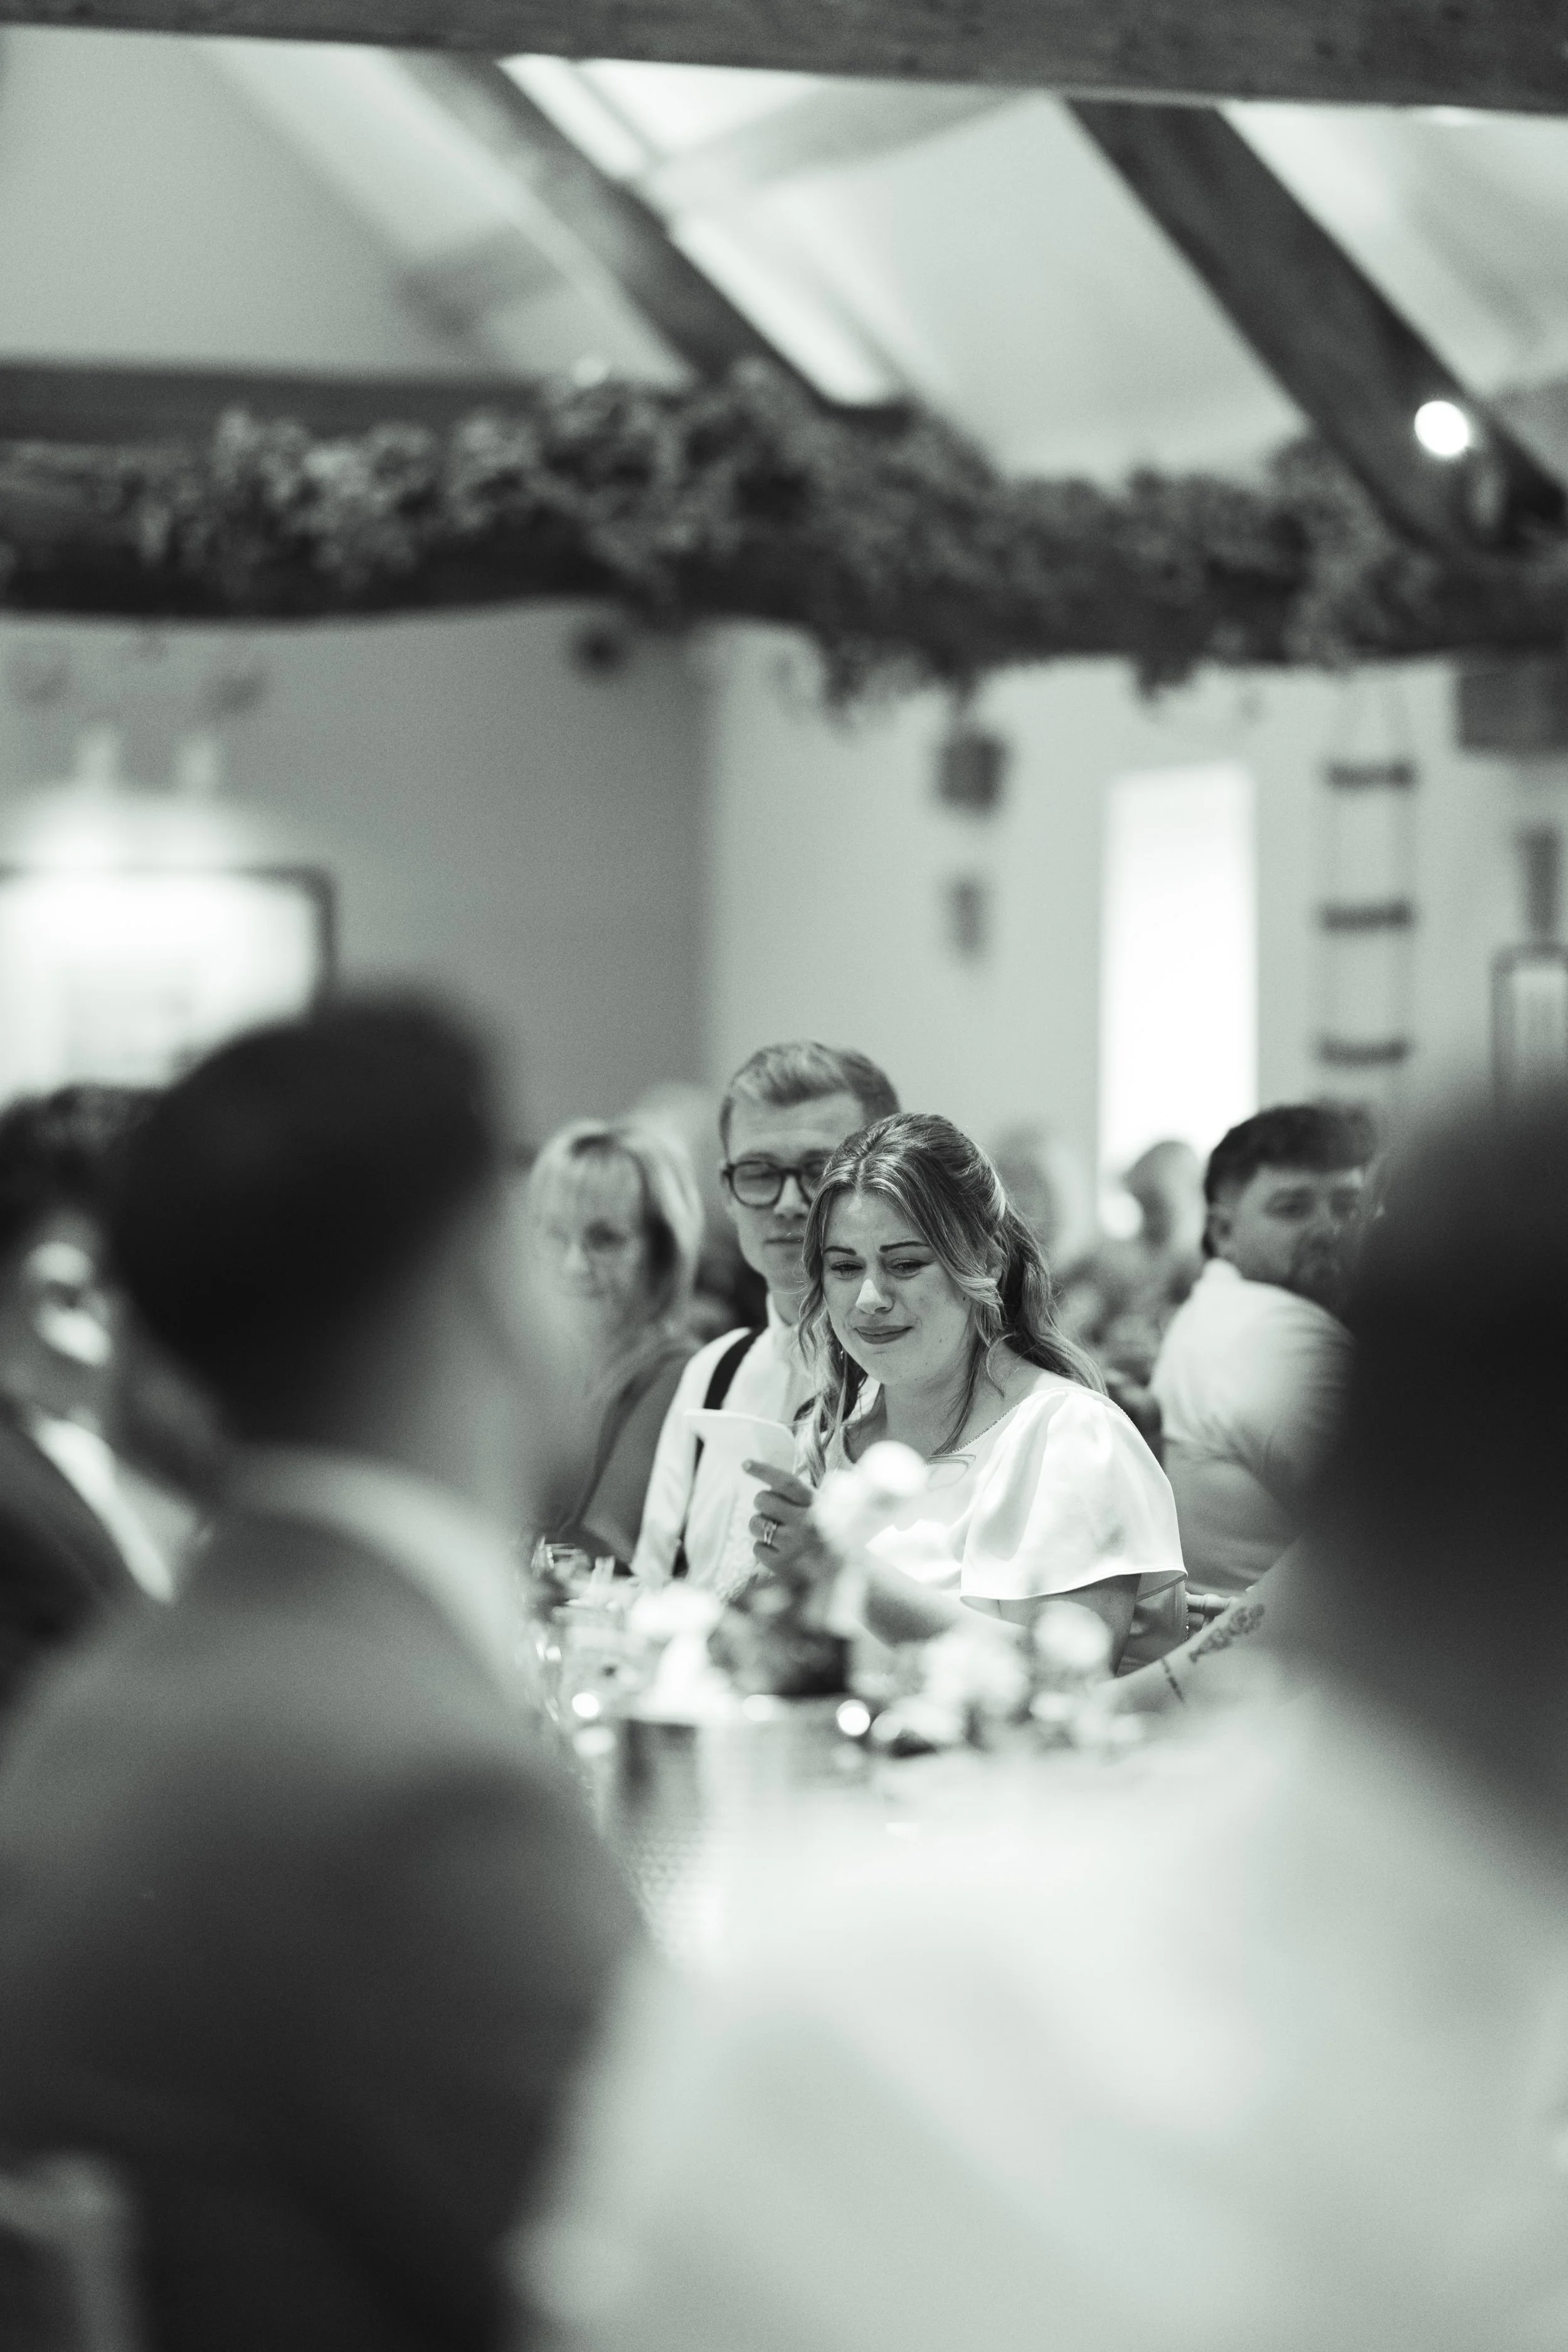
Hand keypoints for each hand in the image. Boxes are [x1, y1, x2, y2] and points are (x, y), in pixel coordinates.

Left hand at [744, 1464, 831, 1582]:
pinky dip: (763, 1548)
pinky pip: (757, 1548)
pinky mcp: (783, 1566)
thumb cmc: (834, 1539)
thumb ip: (806, 1497)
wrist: (847, 1578)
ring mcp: (793, 1545)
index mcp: (818, 1506)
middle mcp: (806, 1523)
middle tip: (773, 1511)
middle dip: (763, 1503)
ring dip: (761, 1525)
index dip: (763, 1470)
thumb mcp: (830, 1511)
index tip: (744, 1464)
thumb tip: (773, 1485)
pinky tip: (779, 1550)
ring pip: (756, 1524)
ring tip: (777, 1532)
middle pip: (764, 1500)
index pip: (785, 1482)